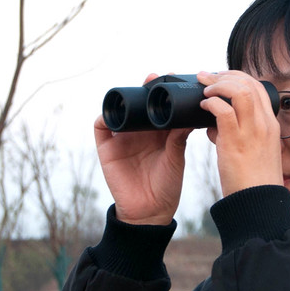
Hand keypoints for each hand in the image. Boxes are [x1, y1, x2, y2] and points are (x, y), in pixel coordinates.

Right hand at [94, 74, 192, 224]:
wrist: (150, 212)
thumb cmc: (167, 186)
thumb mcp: (176, 158)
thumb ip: (179, 137)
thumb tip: (188, 115)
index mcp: (159, 133)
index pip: (158, 106)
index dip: (163, 92)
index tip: (173, 78)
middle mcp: (140, 132)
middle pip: (138, 104)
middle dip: (144, 89)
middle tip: (154, 78)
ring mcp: (122, 139)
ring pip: (120, 112)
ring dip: (124, 98)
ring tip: (138, 91)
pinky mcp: (107, 149)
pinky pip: (101, 128)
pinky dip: (104, 117)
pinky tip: (113, 112)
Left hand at [198, 71, 282, 196]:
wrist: (258, 204)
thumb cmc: (252, 182)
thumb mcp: (250, 152)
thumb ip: (233, 135)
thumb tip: (212, 127)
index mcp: (270, 125)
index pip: (257, 88)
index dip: (237, 78)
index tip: (220, 79)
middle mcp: (264, 124)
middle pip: (248, 84)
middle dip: (225, 75)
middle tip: (206, 78)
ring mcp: (252, 132)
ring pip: (240, 91)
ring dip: (218, 85)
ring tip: (204, 89)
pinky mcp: (236, 143)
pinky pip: (224, 111)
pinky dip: (211, 103)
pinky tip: (202, 106)